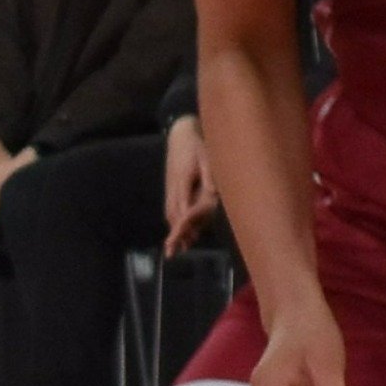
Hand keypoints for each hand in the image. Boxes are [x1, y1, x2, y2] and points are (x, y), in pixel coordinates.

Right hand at [163, 115, 219, 252]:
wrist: (181, 134)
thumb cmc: (197, 145)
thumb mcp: (207, 157)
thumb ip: (210, 175)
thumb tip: (214, 193)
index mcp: (183, 181)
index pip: (182, 208)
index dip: (183, 226)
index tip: (182, 240)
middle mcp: (174, 188)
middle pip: (174, 215)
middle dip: (176, 233)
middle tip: (177, 251)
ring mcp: (171, 188)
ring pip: (171, 213)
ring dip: (175, 229)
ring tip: (178, 247)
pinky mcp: (172, 188)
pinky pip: (172, 208)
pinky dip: (175, 220)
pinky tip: (180, 229)